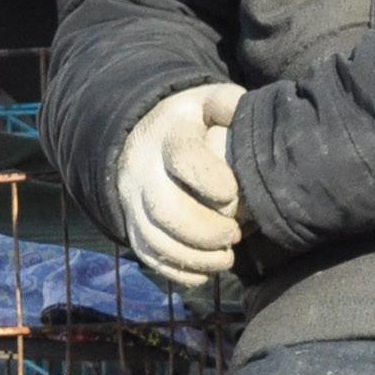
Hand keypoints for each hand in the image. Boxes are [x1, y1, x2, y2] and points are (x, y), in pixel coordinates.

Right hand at [114, 83, 245, 288]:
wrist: (149, 135)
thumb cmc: (195, 122)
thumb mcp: (211, 102)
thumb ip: (229, 105)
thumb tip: (241, 113)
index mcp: (168, 133)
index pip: (183, 158)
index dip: (211, 181)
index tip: (232, 193)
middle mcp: (143, 168)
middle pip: (164, 208)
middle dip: (205, 230)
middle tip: (234, 235)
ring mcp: (134, 200)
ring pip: (154, 239)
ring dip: (195, 256)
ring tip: (226, 257)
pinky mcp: (133, 224)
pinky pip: (148, 256)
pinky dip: (177, 271)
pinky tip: (204, 272)